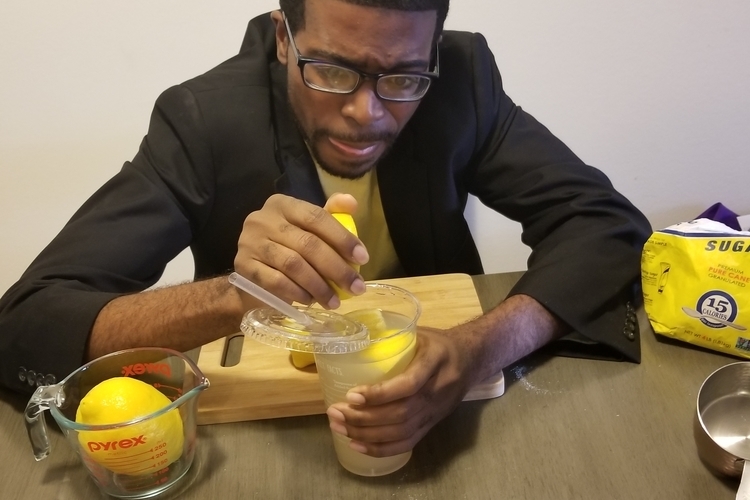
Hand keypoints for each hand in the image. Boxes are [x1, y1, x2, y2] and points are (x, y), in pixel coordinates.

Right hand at [234, 193, 368, 308]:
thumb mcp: (307, 227)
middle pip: (307, 244)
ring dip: (319, 286)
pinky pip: (276, 282)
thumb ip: (330, 214)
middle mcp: (263, 219)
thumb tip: (351, 202)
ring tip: (335, 301)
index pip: (317, 217)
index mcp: (283, 204)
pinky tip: (311, 300)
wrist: (251, 270)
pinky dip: (297, 292)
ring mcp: (250, 242)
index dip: (342, 238)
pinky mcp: (243, 265)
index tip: (363, 258)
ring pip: (293, 265)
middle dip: (337, 268)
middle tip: (356, 287)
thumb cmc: (287, 245)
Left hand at [326, 325, 479, 456]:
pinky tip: (358, 445)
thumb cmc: (439, 343)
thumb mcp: (420, 333)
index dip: (380, 394)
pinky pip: (407, 442)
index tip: (352, 394)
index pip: (408, 384)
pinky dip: (381, 448)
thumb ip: (392, 340)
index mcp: (435, 361)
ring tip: (339, 427)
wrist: (473, 359)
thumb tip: (351, 344)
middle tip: (335, 412)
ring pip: (401, 431)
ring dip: (366, 434)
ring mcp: (436, 411)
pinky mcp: (432, 424)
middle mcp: (438, 390)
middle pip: (401, 413)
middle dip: (364, 417)